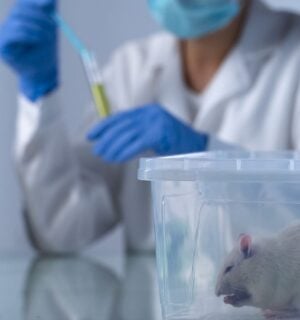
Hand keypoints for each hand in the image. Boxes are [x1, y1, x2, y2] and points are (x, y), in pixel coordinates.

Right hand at [0, 0, 57, 100]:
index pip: (23, 4)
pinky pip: (12, 34)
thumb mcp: (50, 30)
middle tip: (53, 26)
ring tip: (48, 38)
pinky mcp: (3, 47)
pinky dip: (27, 35)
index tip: (49, 8)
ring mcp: (3, 35)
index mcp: (18, 19)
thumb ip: (48, 13)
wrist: (43, 73)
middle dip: (39, 17)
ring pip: (17, 21)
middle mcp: (8, 25)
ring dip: (36, 28)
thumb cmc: (46, 53)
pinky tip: (38, 40)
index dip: (36, 4)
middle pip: (20, 10)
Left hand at [87, 104, 207, 162]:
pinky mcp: (159, 133)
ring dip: (113, 147)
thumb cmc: (175, 144)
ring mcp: (155, 121)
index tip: (92, 135)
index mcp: (147, 111)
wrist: (199, 148)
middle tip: (97, 150)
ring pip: (127, 134)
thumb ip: (137, 133)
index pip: (121, 116)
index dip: (104, 126)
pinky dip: (124, 152)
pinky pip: (136, 143)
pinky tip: (116, 158)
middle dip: (106, 139)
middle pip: (122, 125)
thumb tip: (113, 142)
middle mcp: (150, 113)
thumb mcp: (154, 134)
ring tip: (104, 156)